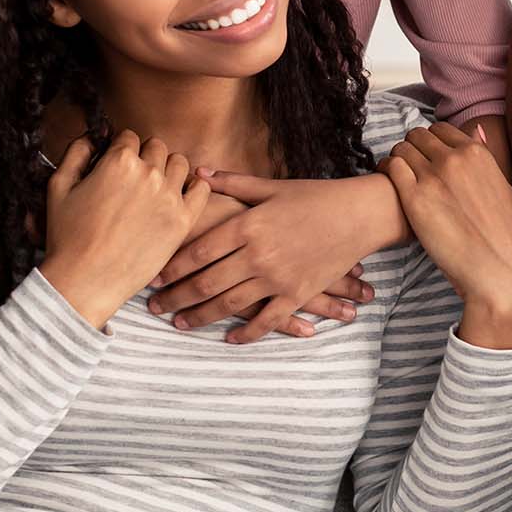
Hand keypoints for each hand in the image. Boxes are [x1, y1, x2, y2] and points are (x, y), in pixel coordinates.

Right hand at [40, 132, 208, 329]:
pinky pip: (202, 189)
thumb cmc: (67, 237)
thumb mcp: (58, 187)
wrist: (86, 280)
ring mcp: (170, 196)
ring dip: (167, 169)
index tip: (116, 165)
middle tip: (133, 179)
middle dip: (144, 157)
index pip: (129, 137)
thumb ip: (76, 153)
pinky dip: (193, 187)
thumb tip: (92, 136)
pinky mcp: (183, 220)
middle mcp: (149, 173)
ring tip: (154, 187)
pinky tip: (178, 196)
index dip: (120, 150)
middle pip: (156, 147)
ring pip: (179, 163)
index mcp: (119, 161)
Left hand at [148, 174, 387, 341]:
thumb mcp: (272, 186)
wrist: (359, 215)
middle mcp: (259, 254)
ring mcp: (278, 278)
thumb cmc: (315, 196)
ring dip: (200, 317)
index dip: (172, 266)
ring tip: (179, 324)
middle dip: (176, 297)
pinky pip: (267, 320)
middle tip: (154, 307)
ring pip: (229, 304)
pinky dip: (247, 333)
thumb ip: (233, 184)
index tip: (153, 277)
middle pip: (207, 282)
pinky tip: (229, 338)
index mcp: (249, 225)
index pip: (199, 251)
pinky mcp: (297, 294)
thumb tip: (198, 173)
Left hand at [379, 123, 511, 349]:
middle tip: (411, 168)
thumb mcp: (501, 186)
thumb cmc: (502, 235)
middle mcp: (454, 158)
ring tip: (399, 178)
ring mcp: (433, 176)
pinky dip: (387, 171)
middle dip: (413, 148)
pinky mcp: (414, 198)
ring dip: (398, 159)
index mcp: (478, 153)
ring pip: (401, 149)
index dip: (431, 141)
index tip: (427, 156)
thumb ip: (484, 157)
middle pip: (418, 136)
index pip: (441, 129)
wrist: (499, 270)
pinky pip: (391, 168)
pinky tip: (389, 186)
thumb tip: (475, 130)